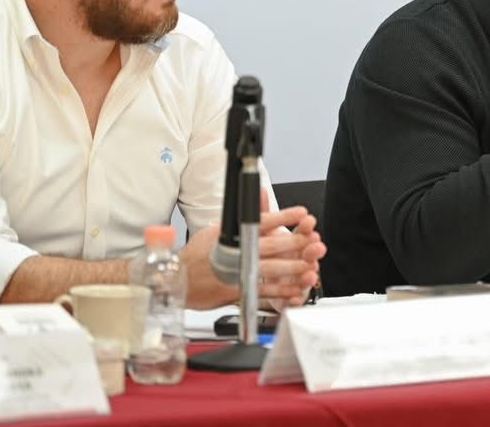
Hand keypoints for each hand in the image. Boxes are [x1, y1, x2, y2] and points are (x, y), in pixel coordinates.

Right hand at [179, 188, 326, 309]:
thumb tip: (256, 199)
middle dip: (295, 242)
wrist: (176, 279)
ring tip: (308, 265)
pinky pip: (264, 290)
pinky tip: (295, 289)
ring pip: (271, 268)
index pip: (263, 220)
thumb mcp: (216, 229)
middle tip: (313, 241)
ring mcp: (238, 271)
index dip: (285, 216)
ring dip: (292, 267)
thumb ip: (239, 218)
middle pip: (272, 244)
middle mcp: (237, 251)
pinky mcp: (238, 290)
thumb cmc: (196, 255)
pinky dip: (281, 290)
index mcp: (233, 233)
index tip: (302, 213)